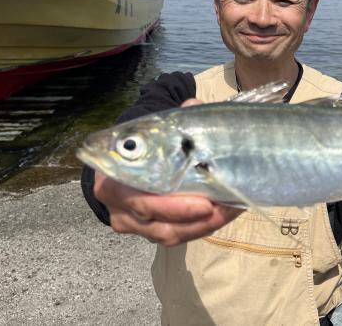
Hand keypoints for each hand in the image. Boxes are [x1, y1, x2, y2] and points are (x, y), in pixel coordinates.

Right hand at [92, 98, 242, 246]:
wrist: (129, 162)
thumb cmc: (144, 145)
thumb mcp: (153, 131)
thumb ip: (175, 120)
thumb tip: (194, 105)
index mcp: (111, 178)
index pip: (133, 196)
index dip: (167, 204)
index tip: (201, 202)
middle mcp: (118, 207)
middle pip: (154, 218)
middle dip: (189, 214)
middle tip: (219, 206)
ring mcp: (134, 224)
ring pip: (168, 233)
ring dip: (202, 224)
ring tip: (229, 209)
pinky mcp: (150, 233)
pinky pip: (177, 237)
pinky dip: (202, 227)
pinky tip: (223, 213)